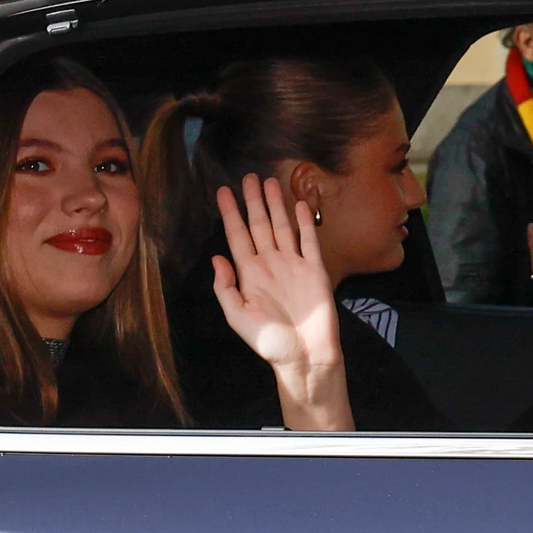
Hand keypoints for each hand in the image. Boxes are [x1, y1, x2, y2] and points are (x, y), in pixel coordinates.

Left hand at [213, 174, 352, 431]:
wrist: (305, 355)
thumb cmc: (270, 342)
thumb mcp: (238, 318)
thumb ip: (225, 288)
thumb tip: (217, 258)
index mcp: (249, 274)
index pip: (237, 236)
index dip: (230, 213)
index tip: (222, 192)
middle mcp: (270, 264)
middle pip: (259, 225)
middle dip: (253, 201)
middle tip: (248, 177)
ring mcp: (293, 265)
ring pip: (282, 228)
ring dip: (276, 205)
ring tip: (270, 183)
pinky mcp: (315, 270)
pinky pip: (308, 241)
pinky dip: (305, 223)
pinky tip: (300, 206)